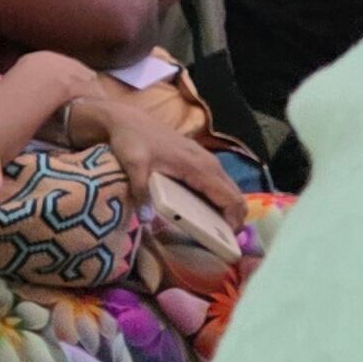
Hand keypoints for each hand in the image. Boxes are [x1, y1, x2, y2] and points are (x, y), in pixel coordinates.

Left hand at [88, 105, 246, 237]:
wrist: (127, 120)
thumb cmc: (131, 141)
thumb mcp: (133, 166)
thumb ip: (140, 191)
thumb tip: (146, 219)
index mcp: (199, 167)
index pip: (230, 198)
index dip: (234, 220)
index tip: (227, 241)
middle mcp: (209, 163)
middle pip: (235, 195)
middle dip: (234, 218)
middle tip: (221, 240)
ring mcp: (206, 160)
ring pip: (229, 189)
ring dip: (227, 209)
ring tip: (214, 231)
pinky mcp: (199, 161)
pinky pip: (218, 184)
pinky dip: (219, 199)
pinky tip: (203, 213)